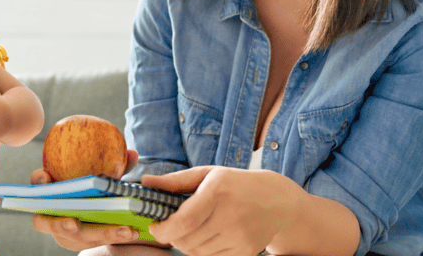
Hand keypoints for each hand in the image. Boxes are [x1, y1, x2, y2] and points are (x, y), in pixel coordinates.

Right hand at [31, 150, 148, 250]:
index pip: (36, 186)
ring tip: (124, 230)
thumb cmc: (91, 185)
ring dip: (100, 233)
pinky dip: (113, 237)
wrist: (94, 205)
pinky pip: (94, 242)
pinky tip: (132, 232)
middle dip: (59, 224)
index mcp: (48, 193)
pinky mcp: (79, 242)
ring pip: (77, 237)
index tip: (45, 177)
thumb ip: (115, 163)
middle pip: (46, 223)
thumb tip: (132, 153)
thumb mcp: (98, 173)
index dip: (38, 182)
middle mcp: (50, 214)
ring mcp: (63, 232)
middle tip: (74, 223)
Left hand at [143, 166, 300, 255]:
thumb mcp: (207, 174)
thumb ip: (174, 180)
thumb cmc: (235, 184)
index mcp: (217, 191)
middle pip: (187, 240)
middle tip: (170, 228)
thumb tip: (145, 181)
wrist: (277, 199)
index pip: (184, 221)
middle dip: (172, 237)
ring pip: (198, 252)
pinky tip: (207, 237)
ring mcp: (241, 236)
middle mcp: (231, 215)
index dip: (164, 229)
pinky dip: (202, 251)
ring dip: (186, 244)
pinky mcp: (247, 251)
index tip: (155, 227)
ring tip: (191, 230)